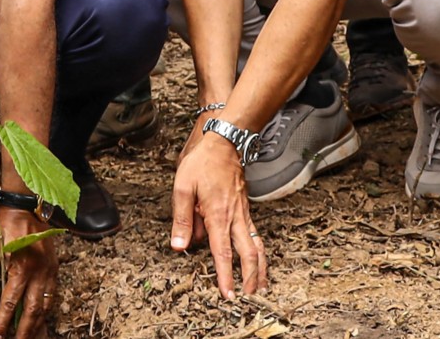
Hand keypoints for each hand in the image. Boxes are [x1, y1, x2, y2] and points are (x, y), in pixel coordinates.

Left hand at [0, 207, 58, 338]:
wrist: (27, 208)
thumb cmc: (6, 227)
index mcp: (20, 266)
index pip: (11, 302)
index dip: (3, 322)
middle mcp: (38, 272)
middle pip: (31, 310)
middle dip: (22, 331)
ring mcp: (49, 272)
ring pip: (45, 306)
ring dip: (36, 326)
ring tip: (28, 338)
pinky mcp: (54, 269)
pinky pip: (52, 297)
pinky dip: (46, 312)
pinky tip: (40, 323)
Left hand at [169, 133, 266, 298]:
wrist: (225, 142)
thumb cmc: (202, 163)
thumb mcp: (183, 188)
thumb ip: (182, 220)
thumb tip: (179, 247)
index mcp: (218, 215)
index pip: (222, 252)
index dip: (225, 276)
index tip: (228, 294)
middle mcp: (235, 217)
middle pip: (249, 254)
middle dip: (250, 279)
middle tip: (249, 298)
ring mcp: (243, 213)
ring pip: (257, 246)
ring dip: (260, 269)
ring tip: (260, 287)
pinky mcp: (245, 209)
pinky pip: (254, 235)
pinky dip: (259, 252)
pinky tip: (257, 261)